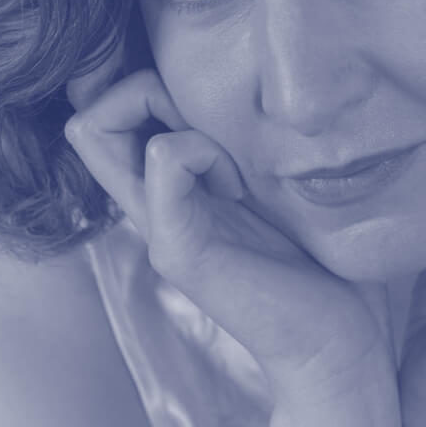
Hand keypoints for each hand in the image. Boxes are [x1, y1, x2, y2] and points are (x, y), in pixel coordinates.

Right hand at [65, 68, 396, 402]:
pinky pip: (162, 159)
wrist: (339, 343)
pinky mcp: (178, 249)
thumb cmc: (322, 264)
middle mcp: (149, 207)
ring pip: (98, 128)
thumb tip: (264, 92)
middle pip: (86, 117)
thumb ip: (247, 148)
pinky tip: (240, 189)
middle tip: (212, 130)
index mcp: (170, 192)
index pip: (105, 114)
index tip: (214, 118)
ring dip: (174, 118)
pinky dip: (203, 151)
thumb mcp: (276, 187)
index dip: (142, 83)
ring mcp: (156, 228)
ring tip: (228, 166)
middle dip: (142, 88)